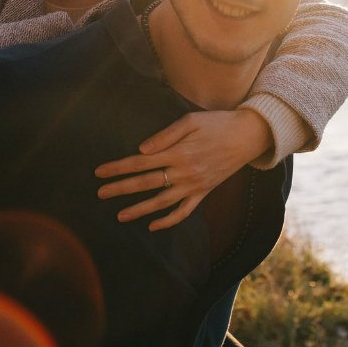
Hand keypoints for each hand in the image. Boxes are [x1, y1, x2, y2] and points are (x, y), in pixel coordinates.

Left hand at [94, 109, 272, 230]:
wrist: (247, 137)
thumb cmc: (217, 123)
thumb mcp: (191, 120)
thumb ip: (165, 136)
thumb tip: (142, 150)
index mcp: (178, 152)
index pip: (140, 163)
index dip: (118, 168)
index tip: (100, 172)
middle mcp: (184, 172)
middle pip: (145, 184)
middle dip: (120, 188)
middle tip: (100, 193)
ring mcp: (194, 185)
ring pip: (161, 203)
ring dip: (139, 210)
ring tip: (120, 215)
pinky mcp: (203, 192)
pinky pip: (183, 212)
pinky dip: (168, 220)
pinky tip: (153, 225)